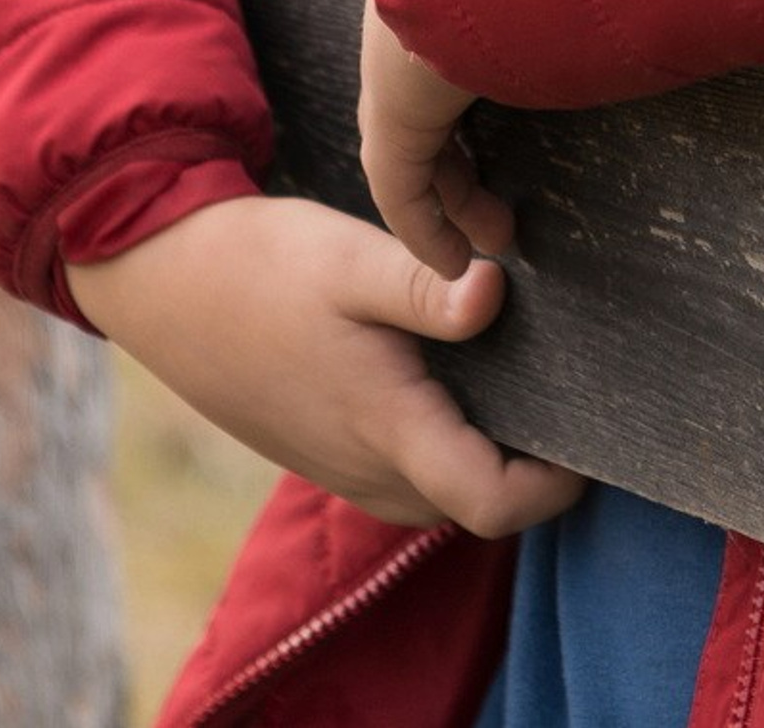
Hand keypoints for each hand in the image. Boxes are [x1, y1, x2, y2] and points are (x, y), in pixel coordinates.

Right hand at [66, 195, 585, 534]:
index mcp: (386, 426)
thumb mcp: (352, 259)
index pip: (492, 502)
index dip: (556, 486)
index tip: (595, 435)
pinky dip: (449, 442)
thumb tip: (498, 293)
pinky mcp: (327, 448)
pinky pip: (408, 472)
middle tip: (580, 390)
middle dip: (536, 468)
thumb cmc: (264, 266)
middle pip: (476, 503)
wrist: (168, 280)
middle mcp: (367, 466)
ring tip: (536, 376)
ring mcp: (342, 464)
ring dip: (490, 454)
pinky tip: (468, 372)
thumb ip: (426, 286)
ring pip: (442, 490)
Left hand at [359, 0, 513, 277]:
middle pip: (435, 105)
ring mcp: (400, 60)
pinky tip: (455, 264)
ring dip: (453, 198)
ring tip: (495, 241)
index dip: (490, 96)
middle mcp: (425, 14)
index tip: (525, 125)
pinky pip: (399, 182)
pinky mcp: (392, 106)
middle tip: (504, 202)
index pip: (465, 50)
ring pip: (415, 147)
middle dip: (465, 160)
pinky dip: (425, 227)